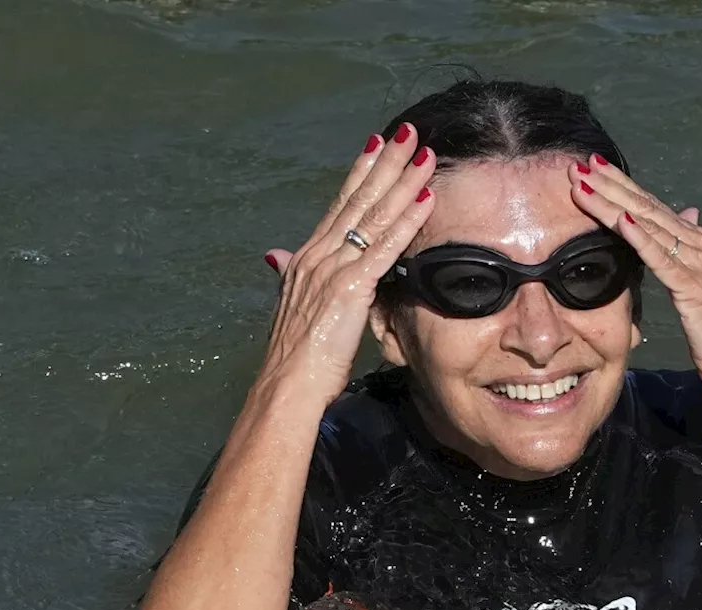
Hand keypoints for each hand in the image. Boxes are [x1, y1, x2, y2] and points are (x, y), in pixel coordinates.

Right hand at [256, 125, 435, 404]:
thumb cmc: (295, 355)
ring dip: (403, 182)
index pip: (340, 205)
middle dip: (386, 163)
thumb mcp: (291, 305)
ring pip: (375, 215)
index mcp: (308, 256)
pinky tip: (425, 200)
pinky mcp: (351, 287)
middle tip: (409, 133)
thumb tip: (275, 256)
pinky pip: (385, 247)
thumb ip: (288, 275)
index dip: (361, 173)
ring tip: (426, 155)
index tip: (378, 145)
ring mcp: (334, 267)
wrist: (287, 383)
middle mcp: (319, 253)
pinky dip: (407, 221)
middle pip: (359, 199)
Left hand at [567, 154, 701, 399]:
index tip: (589, 169)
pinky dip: (641, 237)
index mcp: (696, 244)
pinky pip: (662, 258)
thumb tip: (688, 213)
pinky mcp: (695, 289)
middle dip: (609, 186)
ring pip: (649, 225)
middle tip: (577, 165)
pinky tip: (621, 220)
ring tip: (584, 184)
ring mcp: (699, 264)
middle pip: (645, 208)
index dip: (619, 187)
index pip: (650, 208)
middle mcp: (699, 245)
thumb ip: (688, 251)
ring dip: (613, 203)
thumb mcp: (700, 285)